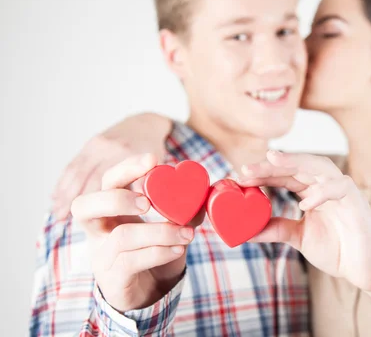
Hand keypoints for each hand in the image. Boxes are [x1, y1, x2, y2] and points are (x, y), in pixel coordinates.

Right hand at [52, 113, 171, 218]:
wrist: (145, 125)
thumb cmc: (154, 154)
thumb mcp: (156, 167)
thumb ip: (148, 182)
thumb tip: (142, 201)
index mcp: (130, 154)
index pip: (111, 180)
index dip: (99, 201)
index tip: (88, 218)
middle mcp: (111, 148)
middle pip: (90, 177)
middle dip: (77, 200)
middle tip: (65, 220)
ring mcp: (98, 144)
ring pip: (77, 172)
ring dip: (65, 194)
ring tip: (58, 215)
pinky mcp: (90, 144)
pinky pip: (73, 165)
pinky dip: (63, 182)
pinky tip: (56, 198)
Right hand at [71, 154, 193, 311]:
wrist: (149, 295)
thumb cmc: (154, 252)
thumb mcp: (169, 226)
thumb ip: (183, 210)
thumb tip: (202, 193)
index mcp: (111, 209)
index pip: (107, 182)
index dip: (125, 168)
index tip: (153, 160)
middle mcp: (99, 230)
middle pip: (83, 206)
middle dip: (116, 198)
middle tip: (148, 201)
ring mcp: (102, 256)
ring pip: (120, 236)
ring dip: (159, 232)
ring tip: (188, 233)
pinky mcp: (113, 278)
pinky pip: (131, 261)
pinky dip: (159, 252)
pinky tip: (179, 249)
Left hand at [238, 151, 370, 291]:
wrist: (364, 270)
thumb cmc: (337, 250)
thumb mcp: (298, 237)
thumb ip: (276, 229)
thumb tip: (244, 230)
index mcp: (312, 191)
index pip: (285, 174)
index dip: (264, 173)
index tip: (240, 178)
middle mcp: (326, 185)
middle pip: (298, 165)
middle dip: (272, 164)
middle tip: (246, 168)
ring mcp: (342, 191)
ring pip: (319, 166)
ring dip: (295, 162)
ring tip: (272, 161)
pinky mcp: (357, 201)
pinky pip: (340, 188)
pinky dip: (322, 192)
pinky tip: (304, 202)